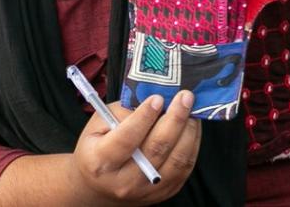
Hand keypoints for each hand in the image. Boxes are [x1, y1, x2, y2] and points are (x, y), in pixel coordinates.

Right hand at [69, 91, 201, 204]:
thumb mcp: (98, 125)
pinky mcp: (165, 193)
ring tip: (191, 109)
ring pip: (176, 160)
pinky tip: (191, 127)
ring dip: (188, 131)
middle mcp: (124, 181)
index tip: (157, 98)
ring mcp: (147, 190)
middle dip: (174, 119)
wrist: (101, 185)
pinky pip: (185, 167)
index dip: (143, 117)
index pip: (126, 139)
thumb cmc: (97, 148)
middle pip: (156, 149)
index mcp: (101, 162)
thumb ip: (123, 113)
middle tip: (184, 97)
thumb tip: (155, 100)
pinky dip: (192, 144)